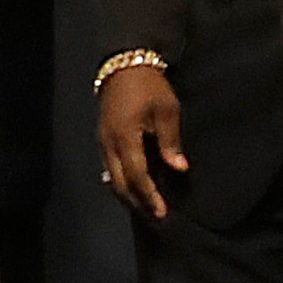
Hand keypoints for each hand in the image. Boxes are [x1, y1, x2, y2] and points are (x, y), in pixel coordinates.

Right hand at [97, 64, 187, 221]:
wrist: (122, 65)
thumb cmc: (149, 86)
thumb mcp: (167, 110)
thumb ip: (170, 141)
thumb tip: (179, 169)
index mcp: (125, 138)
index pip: (137, 176)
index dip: (149, 196)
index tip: (162, 212)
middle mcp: (109, 145)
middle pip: (120, 184)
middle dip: (137, 202)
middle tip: (155, 217)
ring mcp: (103, 143)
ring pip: (112, 178)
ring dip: (128, 195)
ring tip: (144, 207)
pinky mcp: (103, 139)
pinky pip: (109, 168)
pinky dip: (121, 182)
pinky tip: (131, 188)